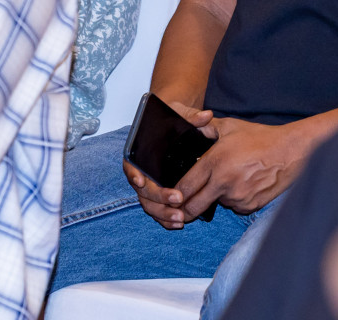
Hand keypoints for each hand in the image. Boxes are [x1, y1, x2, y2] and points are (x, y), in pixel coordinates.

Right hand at [123, 101, 214, 230]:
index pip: (130, 164)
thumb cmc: (174, 121)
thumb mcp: (180, 114)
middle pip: (142, 190)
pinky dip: (165, 219)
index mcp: (140, 152)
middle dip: (159, 197)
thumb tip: (206, 116)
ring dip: (163, 213)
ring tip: (180, 218)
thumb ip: (191, 116)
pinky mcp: (160, 196)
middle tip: (178, 199)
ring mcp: (150, 186)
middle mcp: (142, 171)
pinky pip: (158, 210)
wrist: (176, 128)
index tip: (142, 181)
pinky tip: (178, 223)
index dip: (133, 174)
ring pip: (149, 204)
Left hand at [175, 116, 307, 217]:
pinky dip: (234, 199)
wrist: (291, 152)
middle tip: (180, 208)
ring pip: (216, 204)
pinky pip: (234, 206)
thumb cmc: (260, 137)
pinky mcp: (250, 206)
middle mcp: (224, 182)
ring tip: (229, 179)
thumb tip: (189, 130)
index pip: (185, 187)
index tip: (170, 196)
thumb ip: (206, 129)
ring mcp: (237, 197)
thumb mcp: (230, 126)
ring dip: (216, 197)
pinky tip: (243, 184)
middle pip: (194, 207)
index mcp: (215, 162)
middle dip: (185, 210)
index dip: (174, 195)